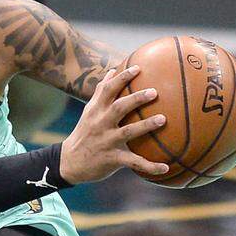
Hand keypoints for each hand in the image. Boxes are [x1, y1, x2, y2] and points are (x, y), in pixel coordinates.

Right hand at [59, 66, 168, 183]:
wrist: (70, 162)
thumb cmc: (84, 133)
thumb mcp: (89, 112)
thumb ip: (100, 93)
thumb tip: (111, 71)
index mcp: (95, 110)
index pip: (107, 90)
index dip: (122, 78)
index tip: (137, 68)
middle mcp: (100, 124)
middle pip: (118, 107)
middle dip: (136, 99)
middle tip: (154, 91)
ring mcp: (106, 141)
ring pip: (128, 132)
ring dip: (146, 125)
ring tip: (163, 118)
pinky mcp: (112, 159)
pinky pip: (133, 162)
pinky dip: (150, 166)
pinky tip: (166, 167)